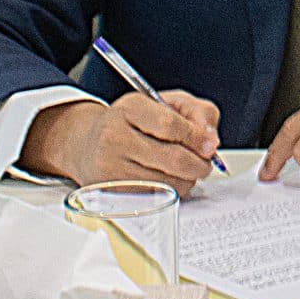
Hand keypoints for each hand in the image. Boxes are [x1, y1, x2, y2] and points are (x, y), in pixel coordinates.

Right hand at [21, 90, 220, 192]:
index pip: (170, 124)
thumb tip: (210, 139)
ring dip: (187, 180)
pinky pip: (153, 196)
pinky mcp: (110, 191)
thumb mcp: (163, 102)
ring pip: (165, 182)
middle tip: (206, 163)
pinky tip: (172, 179)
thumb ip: (195, 112)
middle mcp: (115, 136)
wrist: (89, 143)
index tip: (211, 144)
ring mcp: (110, 166)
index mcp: (130, 108)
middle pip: (171, 158)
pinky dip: (171, 191)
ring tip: (189, 171)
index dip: (196, 137)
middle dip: (198, 164)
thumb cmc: (131, 122)